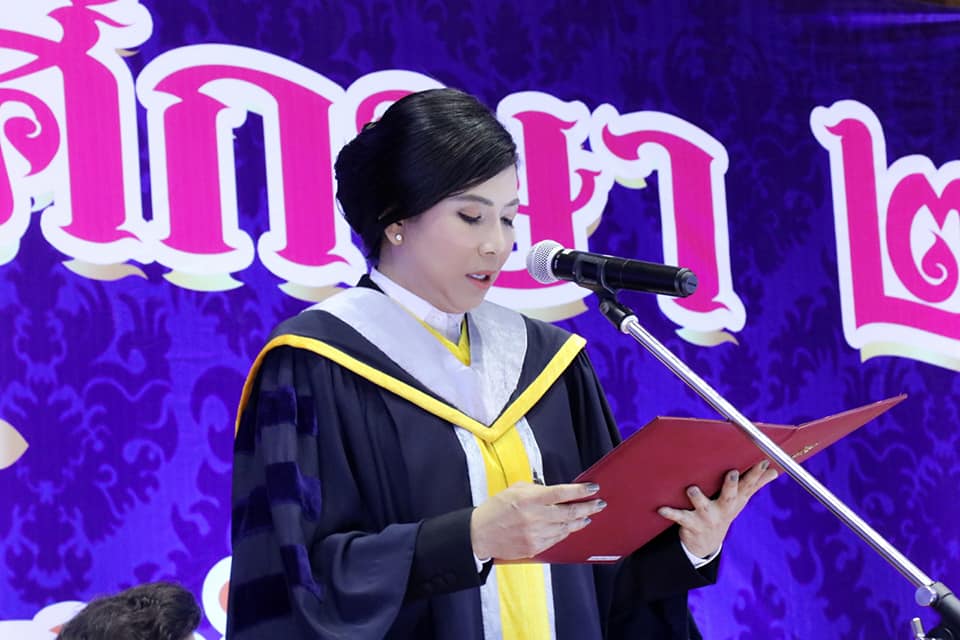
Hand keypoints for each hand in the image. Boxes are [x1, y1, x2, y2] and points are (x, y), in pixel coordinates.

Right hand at [470, 482, 605, 559]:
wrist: (480, 534)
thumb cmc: (496, 508)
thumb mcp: (514, 490)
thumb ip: (536, 489)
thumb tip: (557, 492)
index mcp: (529, 499)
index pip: (561, 493)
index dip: (580, 491)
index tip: (593, 488)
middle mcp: (535, 517)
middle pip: (569, 512)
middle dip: (588, 507)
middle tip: (599, 504)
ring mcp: (536, 535)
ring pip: (566, 527)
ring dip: (580, 521)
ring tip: (588, 516)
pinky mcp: (535, 548)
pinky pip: (557, 539)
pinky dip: (566, 532)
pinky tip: (571, 527)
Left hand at [657, 460, 778, 557]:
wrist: (706, 543)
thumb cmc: (723, 511)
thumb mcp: (740, 501)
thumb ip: (755, 484)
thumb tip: (774, 471)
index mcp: (735, 501)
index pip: (748, 486)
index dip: (756, 475)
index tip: (763, 461)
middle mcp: (723, 509)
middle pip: (730, 496)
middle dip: (732, 485)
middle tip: (733, 473)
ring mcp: (707, 517)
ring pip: (703, 506)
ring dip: (697, 498)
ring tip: (692, 489)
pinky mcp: (691, 524)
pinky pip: (679, 517)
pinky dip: (670, 513)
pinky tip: (660, 508)